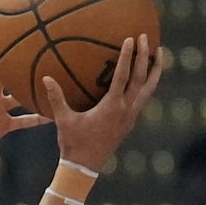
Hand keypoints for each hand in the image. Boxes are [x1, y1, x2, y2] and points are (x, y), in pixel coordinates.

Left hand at [0, 51, 49, 177]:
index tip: (8, 30)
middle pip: (8, 75)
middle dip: (21, 61)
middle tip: (40, 45)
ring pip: (20, 95)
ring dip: (34, 87)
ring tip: (53, 76)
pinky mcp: (2, 127)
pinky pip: (24, 120)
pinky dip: (38, 117)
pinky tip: (53, 112)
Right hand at [42, 33, 162, 168]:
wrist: (85, 167)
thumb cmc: (73, 143)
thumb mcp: (63, 120)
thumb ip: (56, 98)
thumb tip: (45, 78)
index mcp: (111, 107)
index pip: (123, 76)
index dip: (127, 57)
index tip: (131, 39)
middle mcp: (126, 110)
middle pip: (141, 79)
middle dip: (146, 57)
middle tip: (147, 37)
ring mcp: (130, 116)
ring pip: (149, 89)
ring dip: (155, 70)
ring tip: (160, 53)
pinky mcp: (130, 122)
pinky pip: (144, 98)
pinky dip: (148, 84)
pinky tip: (146, 76)